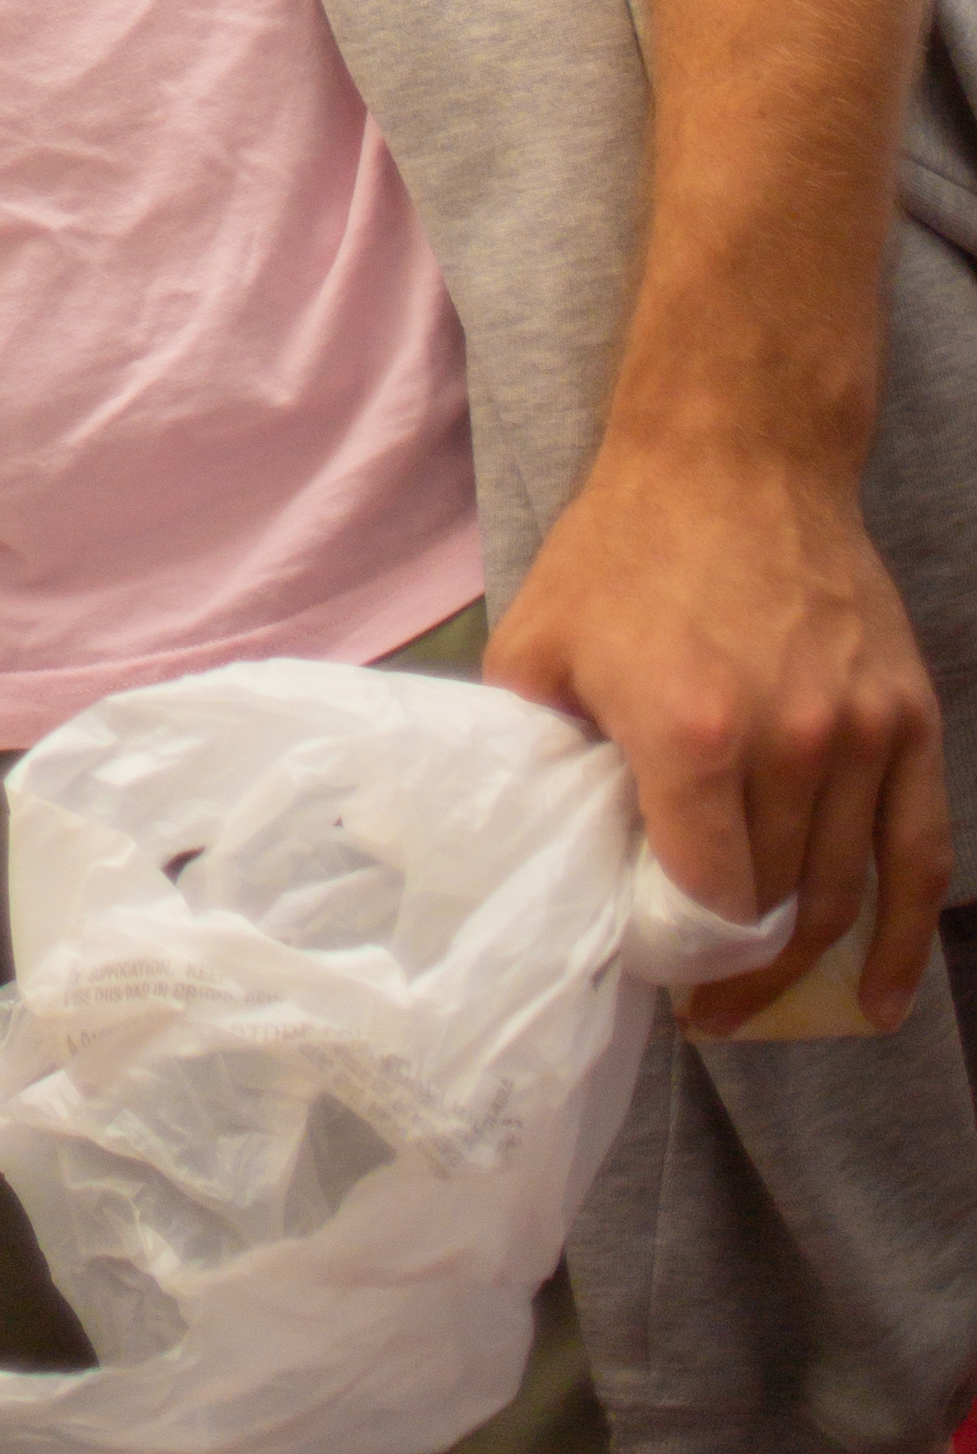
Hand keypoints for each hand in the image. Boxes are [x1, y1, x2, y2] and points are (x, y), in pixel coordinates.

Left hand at [487, 430, 948, 1032]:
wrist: (735, 450)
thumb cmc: (626, 545)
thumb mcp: (540, 642)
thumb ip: (534, 749)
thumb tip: (536, 839)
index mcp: (690, 736)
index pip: (705, 903)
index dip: (683, 958)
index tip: (661, 977)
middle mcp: (788, 745)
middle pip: (775, 908)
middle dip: (736, 969)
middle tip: (704, 1003)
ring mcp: (858, 734)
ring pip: (842, 894)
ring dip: (805, 962)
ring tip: (764, 998)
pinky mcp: (907, 719)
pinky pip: (920, 858)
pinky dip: (906, 943)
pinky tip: (883, 1000)